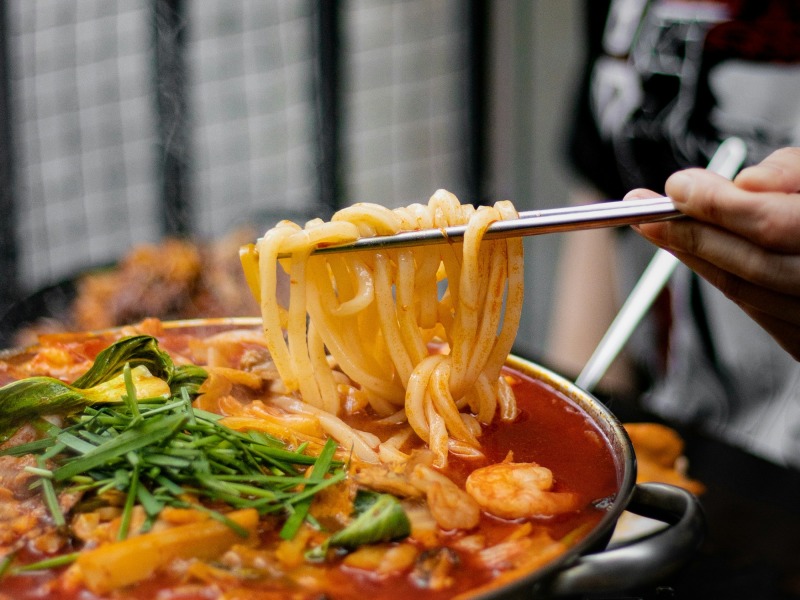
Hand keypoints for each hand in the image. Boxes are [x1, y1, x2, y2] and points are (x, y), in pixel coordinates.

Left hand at [629, 147, 799, 360]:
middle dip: (690, 235)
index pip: (771, 224)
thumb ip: (794, 173)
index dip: (717, 205)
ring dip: (695, 258)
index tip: (675, 186)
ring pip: (746, 292)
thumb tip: (745, 181)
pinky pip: (756, 310)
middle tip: (642, 209)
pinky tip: (696, 254)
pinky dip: (722, 277)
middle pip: (750, 265)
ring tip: (657, 227)